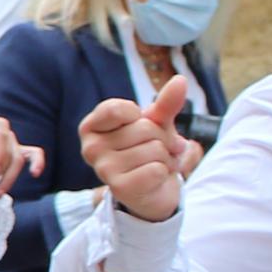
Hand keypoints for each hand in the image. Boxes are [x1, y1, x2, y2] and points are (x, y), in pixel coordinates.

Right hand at [79, 74, 198, 222]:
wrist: (153, 191)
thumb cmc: (147, 151)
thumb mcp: (155, 124)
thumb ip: (165, 103)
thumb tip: (181, 80)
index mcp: (92, 126)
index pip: (121, 109)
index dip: (142, 117)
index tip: (139, 128)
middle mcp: (91, 147)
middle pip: (144, 128)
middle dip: (161, 139)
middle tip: (156, 151)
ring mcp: (103, 169)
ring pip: (154, 149)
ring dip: (165, 158)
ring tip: (156, 165)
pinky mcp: (120, 188)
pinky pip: (156, 169)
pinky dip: (164, 173)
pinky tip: (155, 179)